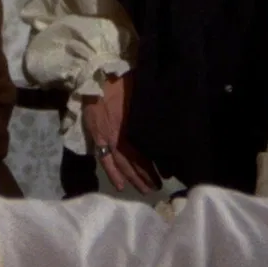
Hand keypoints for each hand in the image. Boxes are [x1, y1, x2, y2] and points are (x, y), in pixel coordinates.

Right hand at [82, 73, 160, 193]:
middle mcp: (121, 136)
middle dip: (147, 176)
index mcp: (133, 125)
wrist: (95, 75)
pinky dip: (112, 174)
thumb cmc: (121, 80)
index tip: (168, 174)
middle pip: (135, 162)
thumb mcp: (142, 90)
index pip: (145, 152)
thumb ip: (153, 105)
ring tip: (145, 190)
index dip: (155, 165)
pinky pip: (104, 160)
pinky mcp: (97, 137)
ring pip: (122, 164)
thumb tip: (172, 115)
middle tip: (158, 188)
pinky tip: (120, 186)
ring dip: (133, 179)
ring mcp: (108, 138)